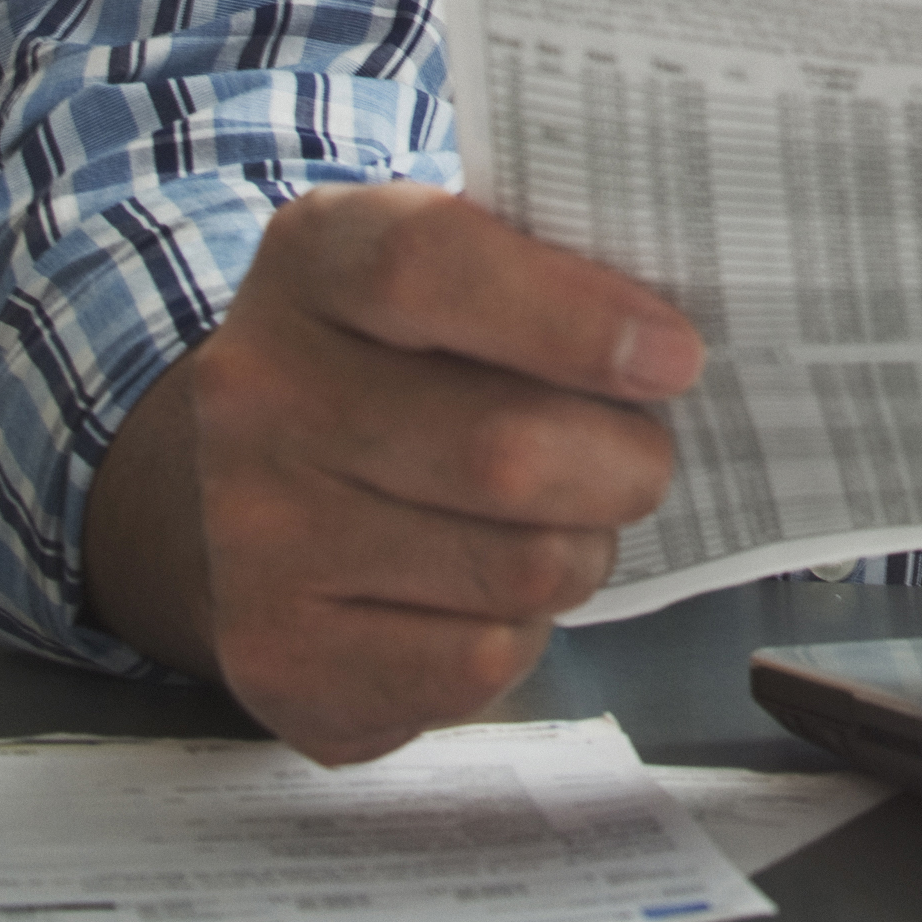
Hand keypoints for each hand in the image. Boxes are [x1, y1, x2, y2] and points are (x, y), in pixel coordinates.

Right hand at [82, 184, 704, 762]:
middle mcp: (256, 393)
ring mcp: (253, 534)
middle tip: (640, 458)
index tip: (674, 358)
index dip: (573, 317)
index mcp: (310, 261)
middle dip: (621, 464)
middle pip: (503, 449)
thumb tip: (668, 346)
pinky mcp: (277, 657)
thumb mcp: (451, 273)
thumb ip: (547, 273)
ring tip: (556, 524)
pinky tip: (483, 594)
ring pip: (518, 567)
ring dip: (580, 552)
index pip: (429, 267)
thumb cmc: (401, 366)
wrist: (247, 493)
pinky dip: (522, 635)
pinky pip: (480, 660)